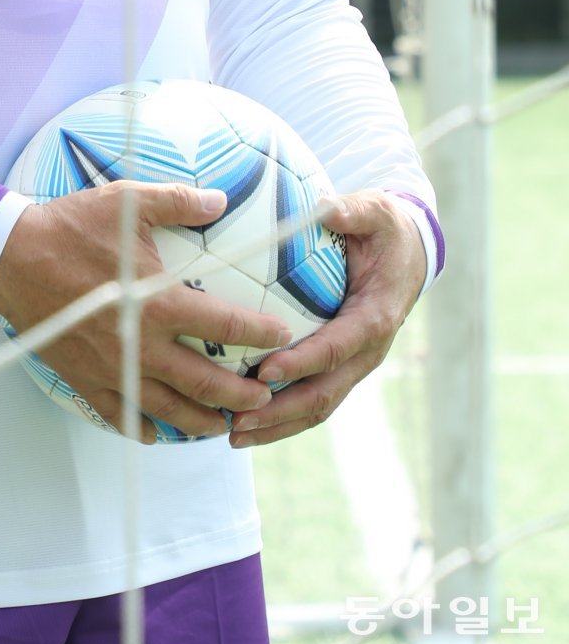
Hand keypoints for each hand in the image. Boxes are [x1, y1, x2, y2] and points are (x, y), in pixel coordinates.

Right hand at [0, 182, 293, 444]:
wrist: (10, 258)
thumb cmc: (71, 226)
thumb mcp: (126, 201)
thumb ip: (177, 201)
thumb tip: (220, 199)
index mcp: (155, 303)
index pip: (222, 326)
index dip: (260, 334)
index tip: (284, 337)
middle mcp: (139, 344)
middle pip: (202, 383)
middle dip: (240, 396)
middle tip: (266, 399)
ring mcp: (111, 367)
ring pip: (166, 408)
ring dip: (200, 421)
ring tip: (223, 426)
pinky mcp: (84, 378)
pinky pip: (118, 413)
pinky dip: (142, 427)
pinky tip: (157, 432)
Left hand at [228, 189, 427, 449]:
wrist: (409, 251)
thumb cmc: (384, 228)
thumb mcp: (375, 211)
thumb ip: (353, 211)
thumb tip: (325, 208)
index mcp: (374, 317)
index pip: (336, 348)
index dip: (302, 362)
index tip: (265, 371)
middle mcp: (367, 351)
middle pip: (324, 394)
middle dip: (281, 413)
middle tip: (237, 422)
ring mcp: (356, 364)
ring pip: (318, 407)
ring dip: (277, 425)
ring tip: (233, 436)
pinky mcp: (343, 367)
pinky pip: (314, 398)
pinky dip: (282, 416)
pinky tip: (245, 421)